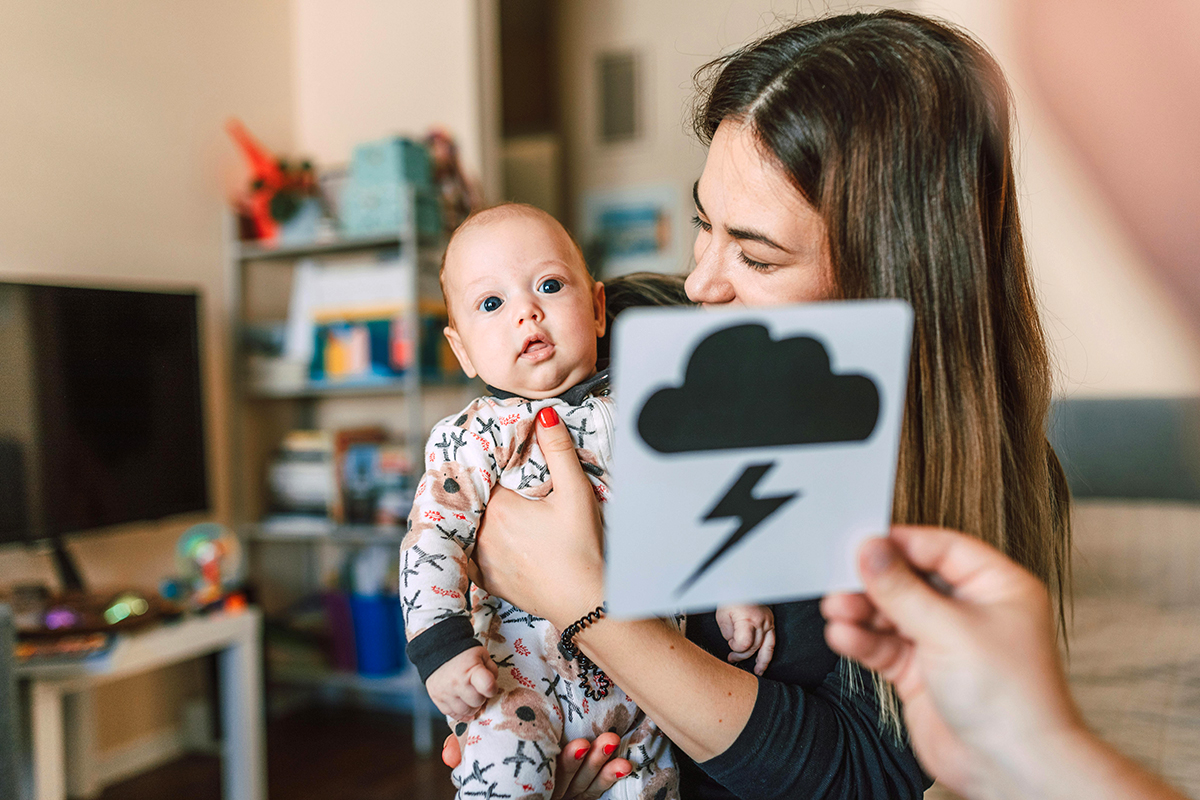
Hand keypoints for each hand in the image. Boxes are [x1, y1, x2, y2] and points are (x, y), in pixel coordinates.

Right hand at [424, 645, 497, 721]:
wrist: (438, 651)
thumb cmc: (463, 654)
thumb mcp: (482, 655)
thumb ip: (491, 671)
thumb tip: (493, 688)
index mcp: (470, 670)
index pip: (488, 687)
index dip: (493, 689)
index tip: (490, 686)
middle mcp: (456, 683)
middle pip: (477, 702)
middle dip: (481, 697)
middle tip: (478, 690)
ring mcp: (445, 693)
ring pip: (466, 711)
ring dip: (471, 706)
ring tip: (470, 696)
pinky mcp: (436, 699)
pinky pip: (453, 714)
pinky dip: (461, 712)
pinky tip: (464, 704)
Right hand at [442, 730, 631, 799]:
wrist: (510, 779)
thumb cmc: (491, 763)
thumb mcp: (476, 761)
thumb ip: (464, 754)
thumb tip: (448, 756)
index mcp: (526, 789)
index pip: (549, 781)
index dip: (566, 764)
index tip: (580, 744)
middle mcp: (548, 796)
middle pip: (572, 785)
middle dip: (589, 763)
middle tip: (602, 741)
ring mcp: (563, 798)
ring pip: (586, 788)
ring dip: (603, 768)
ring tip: (614, 744)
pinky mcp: (576, 795)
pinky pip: (594, 792)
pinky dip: (610, 778)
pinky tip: (625, 763)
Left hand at [472, 406, 605, 627]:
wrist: (585, 603)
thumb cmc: (583, 549)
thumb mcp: (576, 493)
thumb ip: (559, 450)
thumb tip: (545, 414)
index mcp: (499, 507)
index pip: (483, 473)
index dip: (491, 463)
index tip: (498, 457)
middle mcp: (481, 532)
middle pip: (475, 498)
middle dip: (483, 486)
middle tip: (496, 478)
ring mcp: (480, 559)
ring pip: (470, 524)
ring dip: (478, 514)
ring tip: (491, 504)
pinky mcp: (486, 580)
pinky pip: (470, 553)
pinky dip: (474, 542)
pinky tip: (488, 536)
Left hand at [714, 604, 774, 674]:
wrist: (741, 585)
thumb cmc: (731, 598)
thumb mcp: (722, 615)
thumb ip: (728, 633)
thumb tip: (734, 644)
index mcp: (748, 619)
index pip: (745, 644)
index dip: (736, 648)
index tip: (730, 644)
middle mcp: (761, 621)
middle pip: (754, 647)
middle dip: (742, 655)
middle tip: (732, 657)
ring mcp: (768, 622)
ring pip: (767, 647)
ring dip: (761, 661)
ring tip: (758, 671)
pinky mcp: (771, 622)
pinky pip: (772, 641)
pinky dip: (768, 653)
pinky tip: (764, 661)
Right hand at [821, 526, 1082, 796]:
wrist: (1012, 769)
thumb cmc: (1010, 698)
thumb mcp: (949, 629)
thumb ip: (902, 588)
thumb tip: (870, 550)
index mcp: (996, 587)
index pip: (942, 548)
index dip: (901, 544)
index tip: (862, 543)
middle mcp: (971, 611)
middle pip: (911, 579)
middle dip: (874, 581)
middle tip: (841, 578)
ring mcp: (945, 642)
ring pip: (893, 613)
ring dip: (862, 611)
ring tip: (836, 609)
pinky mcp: (922, 672)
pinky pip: (886, 645)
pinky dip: (863, 640)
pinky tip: (844, 636)